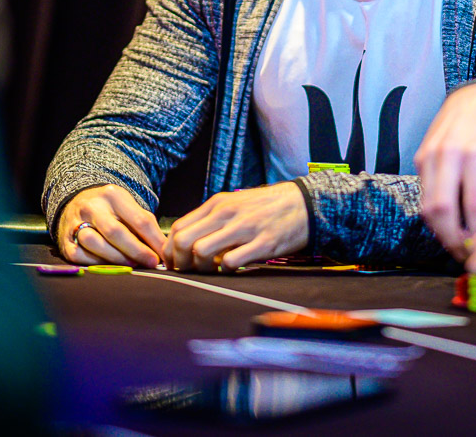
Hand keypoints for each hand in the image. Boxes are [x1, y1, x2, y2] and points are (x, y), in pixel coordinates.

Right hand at [58, 184, 166, 268]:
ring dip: (116, 258)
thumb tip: (163, 250)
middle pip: (115, 232)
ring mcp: (75, 222)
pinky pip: (80, 255)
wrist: (77, 203)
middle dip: (136, 251)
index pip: (138, 220)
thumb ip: (145, 226)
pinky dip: (96, 263)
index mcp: (114, 195)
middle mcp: (92, 206)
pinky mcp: (65, 239)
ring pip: (95, 243)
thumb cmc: (111, 210)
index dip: (153, 240)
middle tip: (150, 263)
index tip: (162, 255)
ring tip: (131, 265)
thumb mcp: (129, 209)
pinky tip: (109, 265)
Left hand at [163, 183, 307, 271]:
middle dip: (180, 263)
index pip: (178, 228)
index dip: (171, 251)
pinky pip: (231, 262)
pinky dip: (226, 270)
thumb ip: (212, 220)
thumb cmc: (267, 207)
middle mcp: (227, 213)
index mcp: (218, 204)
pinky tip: (234, 268)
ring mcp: (244, 228)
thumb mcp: (235, 204)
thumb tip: (187, 243)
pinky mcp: (263, 244)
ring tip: (212, 271)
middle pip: (183, 241)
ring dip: (201, 268)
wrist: (304, 203)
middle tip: (189, 272)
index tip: (177, 263)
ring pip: (201, 252)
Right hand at [415, 80, 475, 259]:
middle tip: (467, 256)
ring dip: (441, 231)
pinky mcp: (420, 156)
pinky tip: (451, 221)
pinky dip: (435, 213)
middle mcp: (448, 153)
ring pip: (427, 206)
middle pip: (442, 212)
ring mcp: (430, 154)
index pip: (474, 208)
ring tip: (459, 242)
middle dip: (453, 240)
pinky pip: (424, 193)